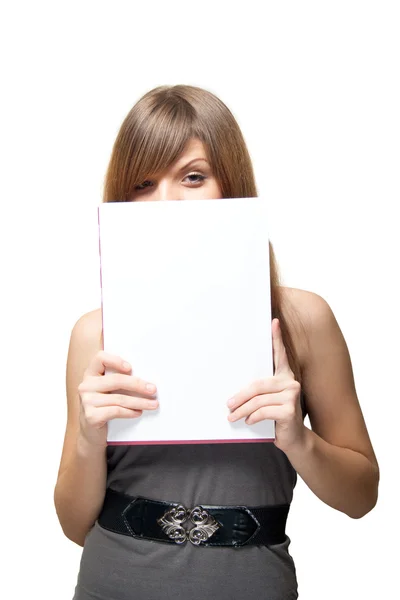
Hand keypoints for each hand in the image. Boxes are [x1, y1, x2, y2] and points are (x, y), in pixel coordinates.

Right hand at [78, 351, 158, 447]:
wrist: (92, 433)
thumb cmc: (104, 406)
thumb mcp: (108, 390)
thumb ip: (118, 381)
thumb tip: (146, 380)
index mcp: (91, 374)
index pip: (100, 358)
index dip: (115, 360)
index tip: (130, 368)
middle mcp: (85, 385)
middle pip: (116, 380)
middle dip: (138, 385)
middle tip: (153, 389)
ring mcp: (87, 401)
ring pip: (119, 398)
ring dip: (140, 402)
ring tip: (153, 404)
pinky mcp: (91, 416)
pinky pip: (116, 411)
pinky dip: (130, 412)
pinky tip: (138, 412)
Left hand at [227, 318, 305, 453]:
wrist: (294, 440)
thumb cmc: (277, 418)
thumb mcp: (267, 402)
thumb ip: (259, 391)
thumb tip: (234, 391)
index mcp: (284, 376)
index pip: (279, 355)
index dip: (276, 338)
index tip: (274, 322)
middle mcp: (290, 382)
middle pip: (258, 384)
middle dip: (240, 395)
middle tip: (228, 404)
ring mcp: (292, 395)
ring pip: (258, 399)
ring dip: (242, 410)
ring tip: (232, 416)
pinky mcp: (290, 410)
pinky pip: (263, 411)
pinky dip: (252, 417)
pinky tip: (249, 422)